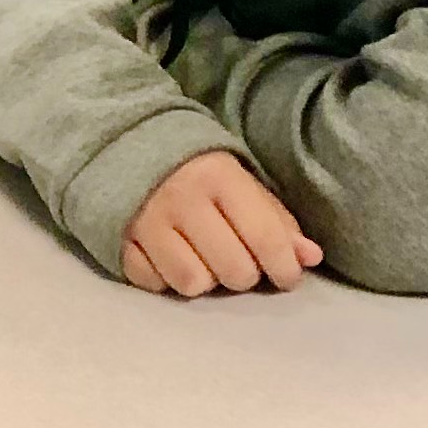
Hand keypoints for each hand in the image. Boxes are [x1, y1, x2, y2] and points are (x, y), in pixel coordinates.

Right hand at [122, 151, 323, 297]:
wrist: (126, 144)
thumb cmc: (198, 171)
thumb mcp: (241, 183)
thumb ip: (276, 221)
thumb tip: (310, 258)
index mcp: (219, 178)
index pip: (264, 236)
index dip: (284, 267)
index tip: (287, 276)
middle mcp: (181, 199)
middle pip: (232, 270)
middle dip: (244, 275)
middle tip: (238, 262)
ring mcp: (145, 221)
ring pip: (192, 283)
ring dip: (203, 280)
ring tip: (202, 261)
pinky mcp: (117, 239)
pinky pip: (151, 283)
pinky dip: (164, 279)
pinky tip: (169, 260)